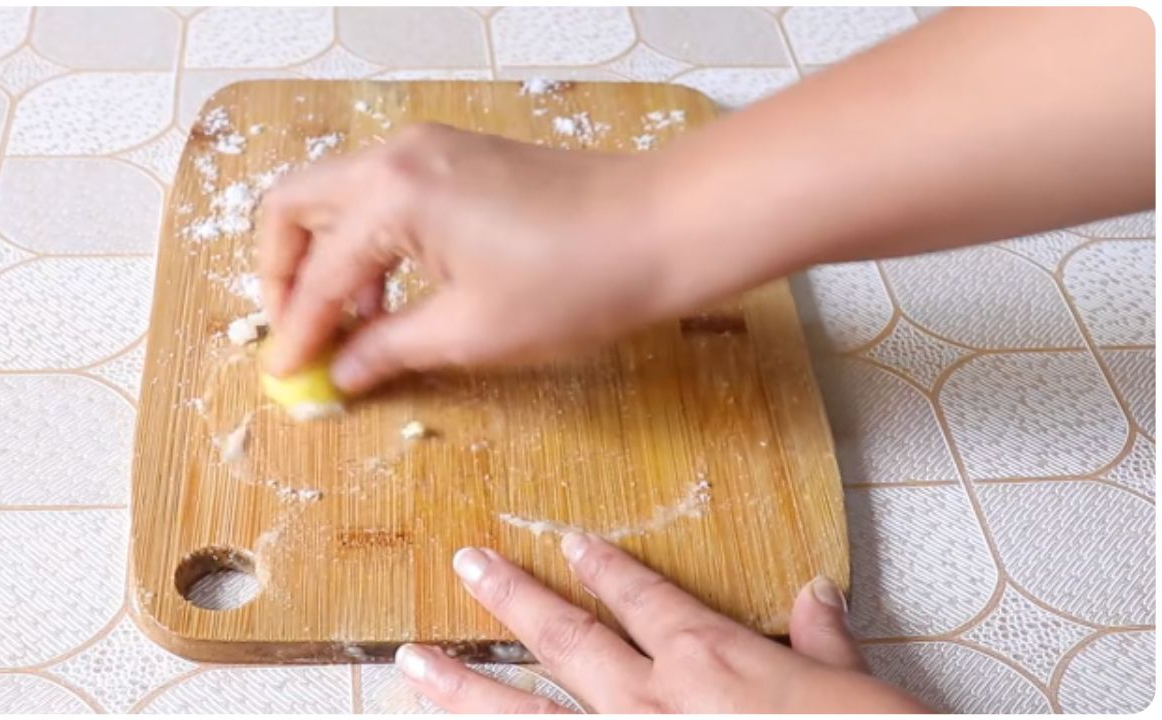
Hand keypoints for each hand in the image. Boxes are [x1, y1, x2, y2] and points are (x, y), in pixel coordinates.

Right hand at [257, 124, 678, 391]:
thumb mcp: (472, 331)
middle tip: (298, 333)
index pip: (316, 274)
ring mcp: (429, 147)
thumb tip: (341, 373)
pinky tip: (393, 290)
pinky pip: (382, 192)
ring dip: (326, 255)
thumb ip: (390, 348)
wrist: (663, 227)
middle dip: (283, 272)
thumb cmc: (575, 281)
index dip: (295, 333)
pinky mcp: (459, 156)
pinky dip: (368, 238)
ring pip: (337, 194)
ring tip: (350, 322)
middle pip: (296, 205)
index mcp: (391, 195)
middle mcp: (397, 155)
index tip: (283, 376)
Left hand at [394, 535, 927, 713]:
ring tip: (414, 665)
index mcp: (710, 661)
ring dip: (465, 689)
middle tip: (467, 564)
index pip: (644, 599)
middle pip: (566, 638)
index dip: (604, 567)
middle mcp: (652, 701)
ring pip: (527, 716)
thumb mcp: (856, 690)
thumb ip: (823, 645)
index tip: (568, 540)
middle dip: (512, 598)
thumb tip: (817, 594)